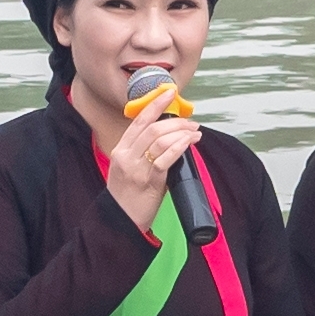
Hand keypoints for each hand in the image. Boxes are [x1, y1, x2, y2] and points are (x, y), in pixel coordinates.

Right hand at [104, 87, 201, 229]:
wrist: (119, 223)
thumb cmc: (128, 198)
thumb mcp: (128, 170)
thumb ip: (143, 154)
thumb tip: (170, 141)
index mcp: (120, 150)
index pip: (138, 120)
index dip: (155, 104)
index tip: (169, 92)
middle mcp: (125, 156)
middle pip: (152, 127)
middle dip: (175, 121)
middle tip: (191, 122)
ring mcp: (136, 169)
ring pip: (160, 139)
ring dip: (181, 132)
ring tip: (194, 133)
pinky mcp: (148, 181)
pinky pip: (166, 158)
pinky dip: (180, 146)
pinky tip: (189, 143)